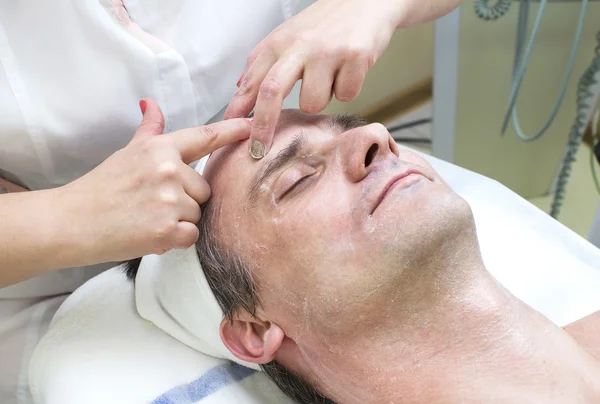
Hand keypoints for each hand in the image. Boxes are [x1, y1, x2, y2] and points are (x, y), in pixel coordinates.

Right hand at [60, 98, 250, 262]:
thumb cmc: (100, 188)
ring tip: (148, 218)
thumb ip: (149, 132)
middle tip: (153, 204)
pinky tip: (151, 233)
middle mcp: (168, 170)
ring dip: (179, 221)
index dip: (233, 131)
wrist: (71, 222)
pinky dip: (175, 239)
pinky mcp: (167, 230)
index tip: (255, 125)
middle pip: (204, 189)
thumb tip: (151, 105)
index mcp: (160, 149)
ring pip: (198, 214)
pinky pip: (191, 235)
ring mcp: (168, 200)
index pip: (205, 137)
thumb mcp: (126, 153)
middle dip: (186, 200)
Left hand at [224, 0, 403, 157]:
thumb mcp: (289, 35)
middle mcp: (300, 46)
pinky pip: (345, 96)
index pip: (252, 80)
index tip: (230, 132)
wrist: (367, 1)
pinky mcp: (355, 57)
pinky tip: (348, 70)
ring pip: (314, 103)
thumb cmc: (326, 23)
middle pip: (272, 91)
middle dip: (263, 126)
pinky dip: (347, 88)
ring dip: (321, 98)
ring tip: (329, 77)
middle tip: (258, 150)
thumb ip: (264, 61)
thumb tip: (241, 89)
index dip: (238, 108)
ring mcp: (327, 52)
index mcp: (279, 42)